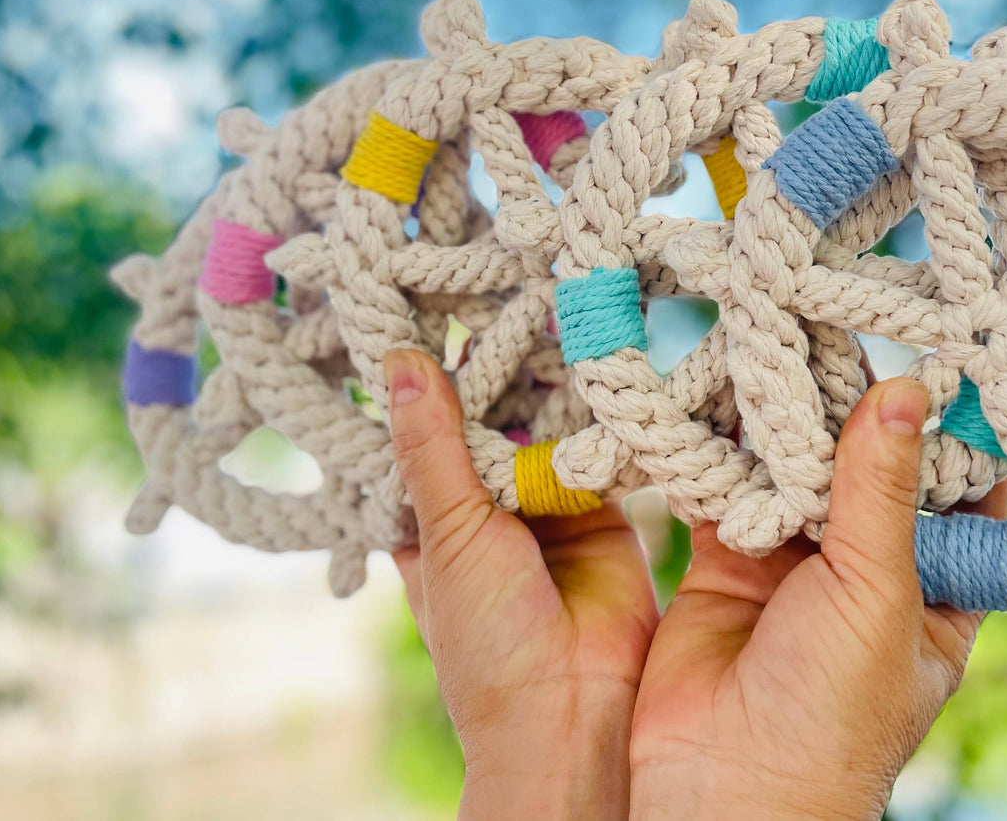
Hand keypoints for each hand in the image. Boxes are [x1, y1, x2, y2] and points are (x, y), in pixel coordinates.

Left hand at [383, 348, 658, 819]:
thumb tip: (403, 361)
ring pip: (544, 431)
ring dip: (550, 389)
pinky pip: (598, 453)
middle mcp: (488, 507)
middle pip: (492, 423)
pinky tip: (600, 361)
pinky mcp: (603, 513)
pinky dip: (599, 420)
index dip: (431, 382)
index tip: (433, 311)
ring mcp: (547, 508)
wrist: (574, 710)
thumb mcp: (448, 534)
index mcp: (433, 518)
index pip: (429, 432)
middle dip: (499, 375)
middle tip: (503, 295)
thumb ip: (434, 448)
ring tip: (554, 309)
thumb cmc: (488, 638)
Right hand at [629, 377, 1006, 818]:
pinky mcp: (728, 558)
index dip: (955, 424)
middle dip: (854, 403)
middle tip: (841, 319)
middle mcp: (871, 566)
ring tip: (777, 338)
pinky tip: (718, 392)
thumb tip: (905, 390)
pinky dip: (721, 445)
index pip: (963, 488)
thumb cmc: (831, 717)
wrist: (721, 789)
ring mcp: (797, 561)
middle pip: (872, 463)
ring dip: (785, 416)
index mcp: (939, 586)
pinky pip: (730, 486)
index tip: (945, 347)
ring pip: (798, 467)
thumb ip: (882, 492)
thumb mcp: (878, 595)